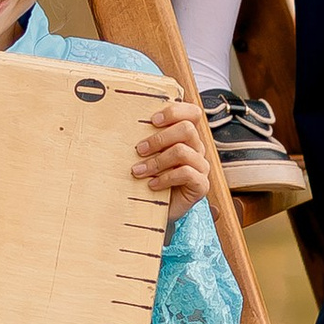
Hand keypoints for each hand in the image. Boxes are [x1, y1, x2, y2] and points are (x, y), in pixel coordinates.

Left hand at [134, 96, 214, 219]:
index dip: (175, 111)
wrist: (155, 212)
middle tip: (140, 150)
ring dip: (157, 161)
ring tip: (139, 170)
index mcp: (185, 137)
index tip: (153, 120)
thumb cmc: (149, 179)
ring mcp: (201, 166)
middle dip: (159, 138)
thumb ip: (144, 140)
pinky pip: (186, 173)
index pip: (192, 113)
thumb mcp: (146, 156)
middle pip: (187, 129)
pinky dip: (165, 178)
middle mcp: (196, 148)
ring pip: (183, 151)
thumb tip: (121, 124)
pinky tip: (152, 185)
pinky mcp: (201, 185)